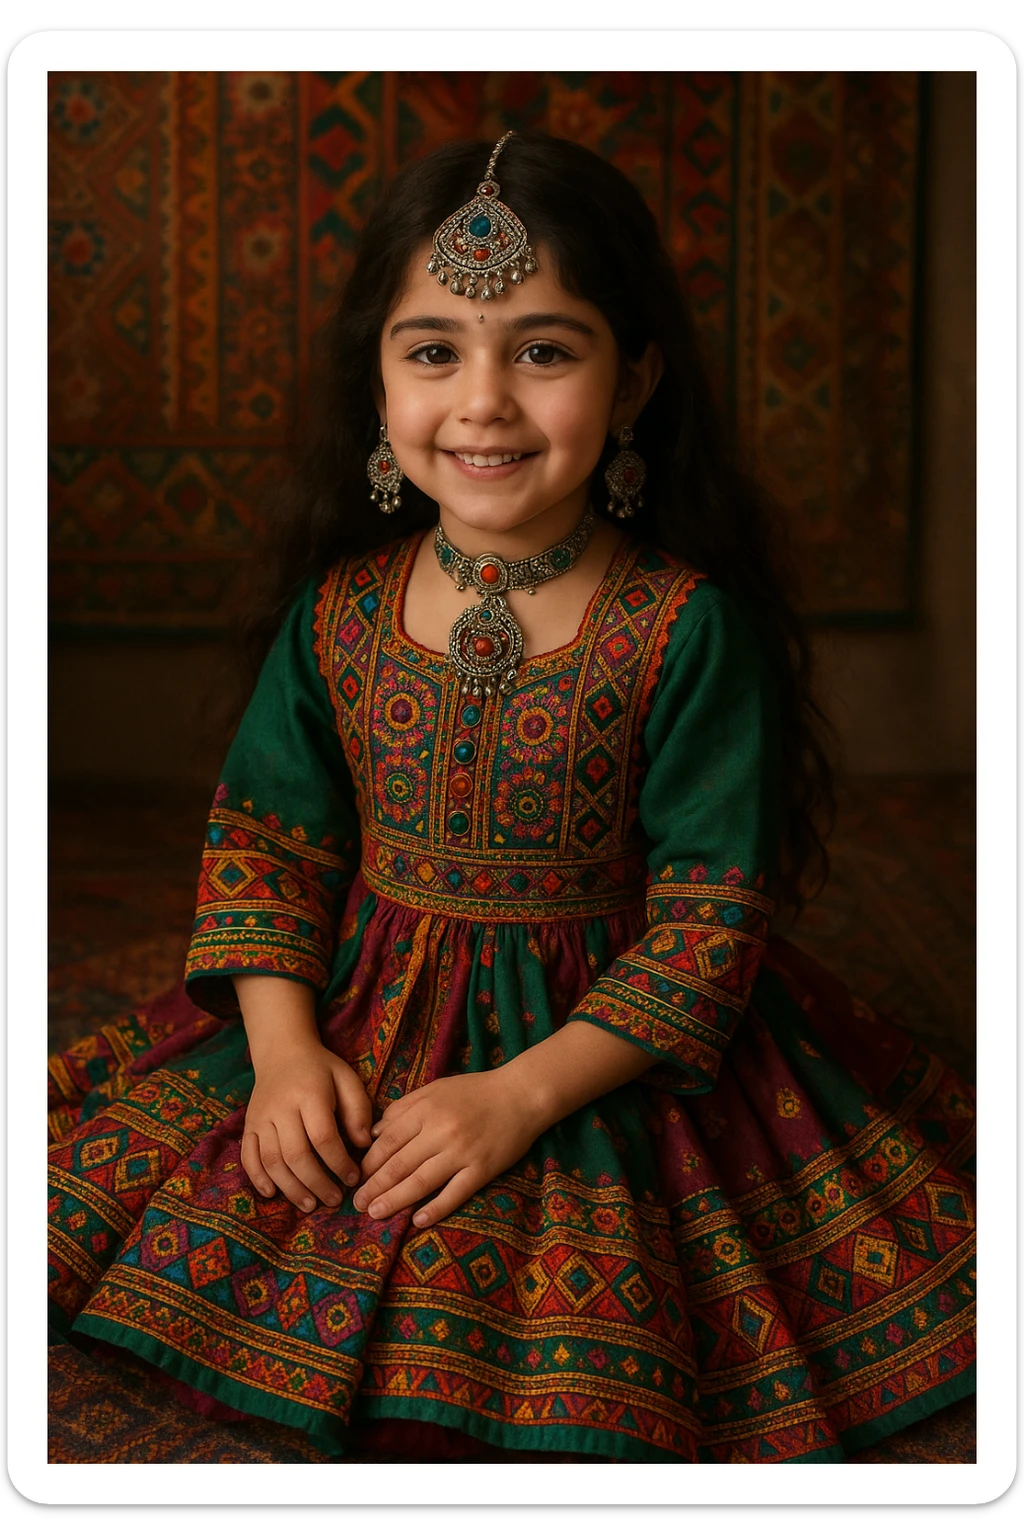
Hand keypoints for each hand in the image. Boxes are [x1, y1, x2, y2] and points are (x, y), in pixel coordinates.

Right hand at [241, 1043, 372, 1212]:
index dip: (339, 1162)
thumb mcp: (347, 1079)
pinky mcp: (248, 1126)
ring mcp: (260, 1117)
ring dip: (290, 1187)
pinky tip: (273, 1193)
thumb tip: (363, 1144)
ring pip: (271, 1160)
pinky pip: (248, 1156)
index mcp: (309, 1093)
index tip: (353, 1178)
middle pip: (295, 1154)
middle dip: (316, 1182)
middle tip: (334, 1199)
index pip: (323, 1136)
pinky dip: (258, 1178)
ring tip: (310, 1204)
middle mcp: (280, 1107)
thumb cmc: (321, 1070)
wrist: (282, 1052)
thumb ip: (358, 1109)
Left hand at [352, 1070, 542, 1228]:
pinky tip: (418, 1220)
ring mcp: (462, 1152)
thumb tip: (374, 1133)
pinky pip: (455, 1193)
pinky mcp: (482, 1169)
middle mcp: (440, 1131)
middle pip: (399, 1164)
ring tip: (375, 1214)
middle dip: (374, 1187)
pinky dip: (436, 1208)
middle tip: (357, 1204)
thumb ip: (404, 1108)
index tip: (356, 1178)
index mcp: (426, 1110)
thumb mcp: (435, 1089)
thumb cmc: (475, 1091)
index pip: (388, 1141)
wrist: (521, 1095)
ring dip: (395, 1200)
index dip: (369, 1163)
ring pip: (421, 1182)